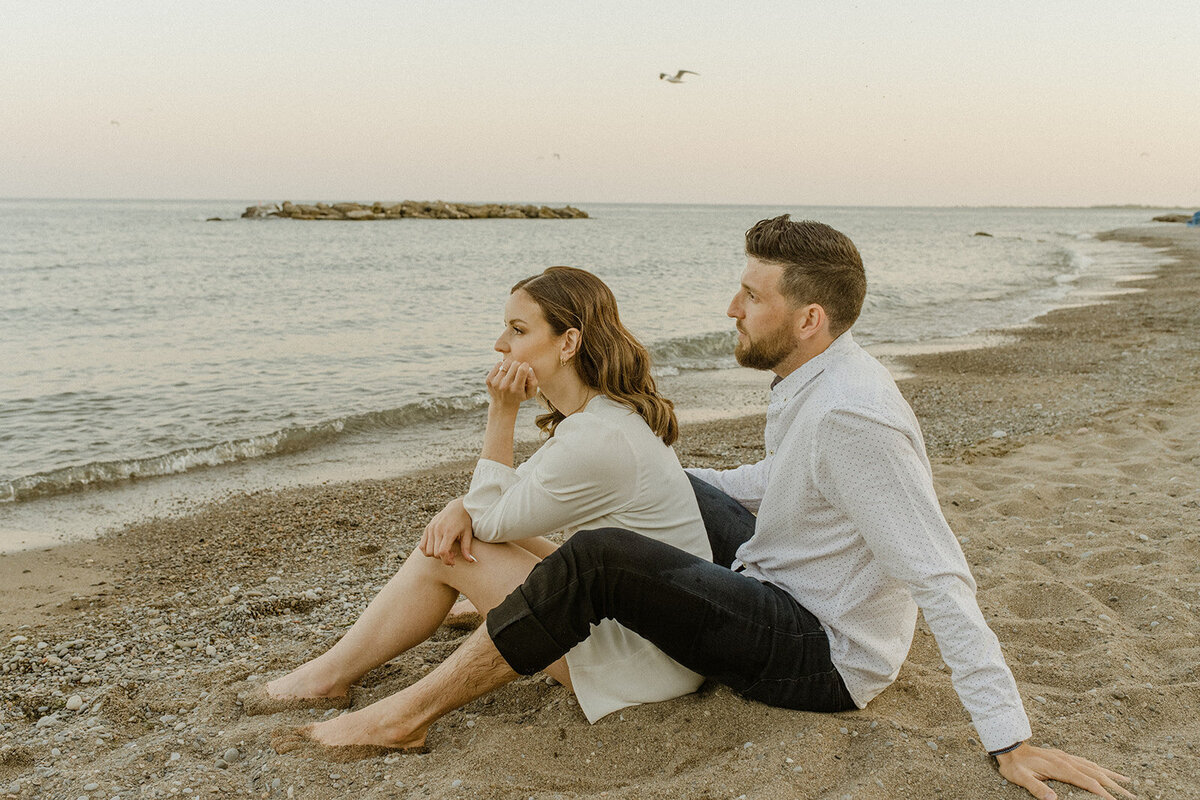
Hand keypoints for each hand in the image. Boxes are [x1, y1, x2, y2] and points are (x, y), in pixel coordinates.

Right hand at [419, 497, 476, 566]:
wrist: (457, 507)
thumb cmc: (464, 521)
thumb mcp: (468, 534)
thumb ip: (467, 548)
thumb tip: (471, 561)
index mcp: (448, 531)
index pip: (442, 552)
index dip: (447, 560)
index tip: (453, 561)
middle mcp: (437, 530)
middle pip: (435, 553)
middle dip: (443, 558)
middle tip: (452, 554)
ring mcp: (431, 528)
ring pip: (427, 551)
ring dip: (435, 555)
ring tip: (445, 550)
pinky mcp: (427, 528)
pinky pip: (422, 546)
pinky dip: (428, 550)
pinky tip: (437, 547)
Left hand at [486, 360, 537, 410]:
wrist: (502, 405)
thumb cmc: (519, 396)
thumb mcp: (530, 394)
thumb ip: (533, 382)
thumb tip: (529, 369)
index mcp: (516, 389)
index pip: (522, 370)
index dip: (526, 366)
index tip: (526, 368)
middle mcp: (504, 386)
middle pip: (515, 364)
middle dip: (519, 365)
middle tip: (518, 372)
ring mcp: (495, 383)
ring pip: (506, 362)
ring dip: (511, 365)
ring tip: (511, 372)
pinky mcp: (489, 380)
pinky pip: (498, 364)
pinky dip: (503, 366)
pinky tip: (504, 373)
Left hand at [996, 742, 1133, 799]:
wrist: (1009, 746)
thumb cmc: (1015, 765)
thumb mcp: (1022, 779)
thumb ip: (1037, 789)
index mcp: (1061, 768)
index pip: (1087, 782)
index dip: (1103, 792)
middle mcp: (1067, 761)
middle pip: (1097, 774)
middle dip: (1115, 786)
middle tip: (1132, 796)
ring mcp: (1066, 757)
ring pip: (1094, 767)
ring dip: (1111, 775)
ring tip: (1127, 782)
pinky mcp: (1063, 756)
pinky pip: (1086, 762)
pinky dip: (1099, 768)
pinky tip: (1104, 771)